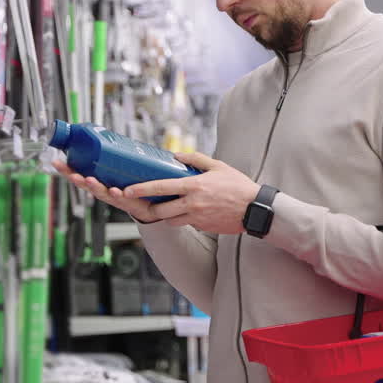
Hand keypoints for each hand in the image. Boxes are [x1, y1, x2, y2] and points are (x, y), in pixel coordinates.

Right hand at [51, 159, 160, 222]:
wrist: (148, 204)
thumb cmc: (128, 185)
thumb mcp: (117, 169)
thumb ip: (112, 155)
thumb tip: (107, 134)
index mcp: (97, 181)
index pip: (78, 174)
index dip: (66, 170)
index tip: (56, 162)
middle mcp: (102, 189)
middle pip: (85, 184)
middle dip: (77, 179)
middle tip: (72, 173)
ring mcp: (113, 196)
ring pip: (100, 192)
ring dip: (94, 186)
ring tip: (89, 179)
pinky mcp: (126, 201)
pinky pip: (120, 198)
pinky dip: (116, 195)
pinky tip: (115, 190)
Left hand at [123, 152, 259, 234]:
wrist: (255, 209)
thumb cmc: (238, 186)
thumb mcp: (218, 166)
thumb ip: (195, 159)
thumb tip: (177, 156)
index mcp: (193, 186)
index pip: (160, 187)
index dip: (141, 189)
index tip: (127, 190)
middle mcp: (192, 203)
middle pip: (160, 210)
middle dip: (149, 208)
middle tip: (145, 203)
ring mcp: (197, 217)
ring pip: (170, 220)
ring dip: (167, 215)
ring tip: (170, 206)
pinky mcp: (202, 226)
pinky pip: (185, 224)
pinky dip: (183, 219)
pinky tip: (190, 211)